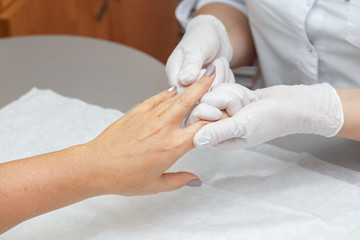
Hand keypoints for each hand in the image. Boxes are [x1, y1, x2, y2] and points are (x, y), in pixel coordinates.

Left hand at [83, 66, 215, 195]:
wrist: (96, 166)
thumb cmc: (123, 177)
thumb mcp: (156, 185)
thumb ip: (179, 180)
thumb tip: (195, 180)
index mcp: (173, 146)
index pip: (202, 127)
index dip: (216, 118)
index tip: (223, 113)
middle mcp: (164, 127)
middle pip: (189, 101)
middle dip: (203, 85)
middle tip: (212, 74)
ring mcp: (149, 117)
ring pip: (173, 97)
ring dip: (187, 87)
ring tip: (197, 78)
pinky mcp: (136, 113)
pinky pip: (155, 98)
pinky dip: (165, 93)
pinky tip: (171, 90)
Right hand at [166, 15, 233, 92]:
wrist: (216, 35)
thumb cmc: (202, 36)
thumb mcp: (196, 48)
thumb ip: (190, 65)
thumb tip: (184, 80)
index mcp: (174, 75)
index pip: (183, 95)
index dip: (199, 87)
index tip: (209, 69)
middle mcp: (185, 86)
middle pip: (200, 97)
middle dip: (214, 79)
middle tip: (217, 61)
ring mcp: (199, 90)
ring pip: (214, 97)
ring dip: (223, 77)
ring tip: (219, 61)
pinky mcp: (212, 91)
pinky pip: (223, 95)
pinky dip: (228, 80)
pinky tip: (224, 68)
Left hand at [188, 83, 343, 149]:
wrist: (293, 105)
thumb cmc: (271, 119)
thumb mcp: (243, 127)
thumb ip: (218, 132)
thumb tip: (195, 141)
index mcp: (219, 139)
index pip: (197, 118)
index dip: (210, 110)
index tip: (231, 113)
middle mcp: (218, 126)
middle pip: (204, 101)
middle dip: (226, 100)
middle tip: (243, 109)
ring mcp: (224, 112)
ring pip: (214, 91)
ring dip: (235, 94)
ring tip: (248, 105)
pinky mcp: (230, 100)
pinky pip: (223, 87)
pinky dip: (238, 90)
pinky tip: (249, 99)